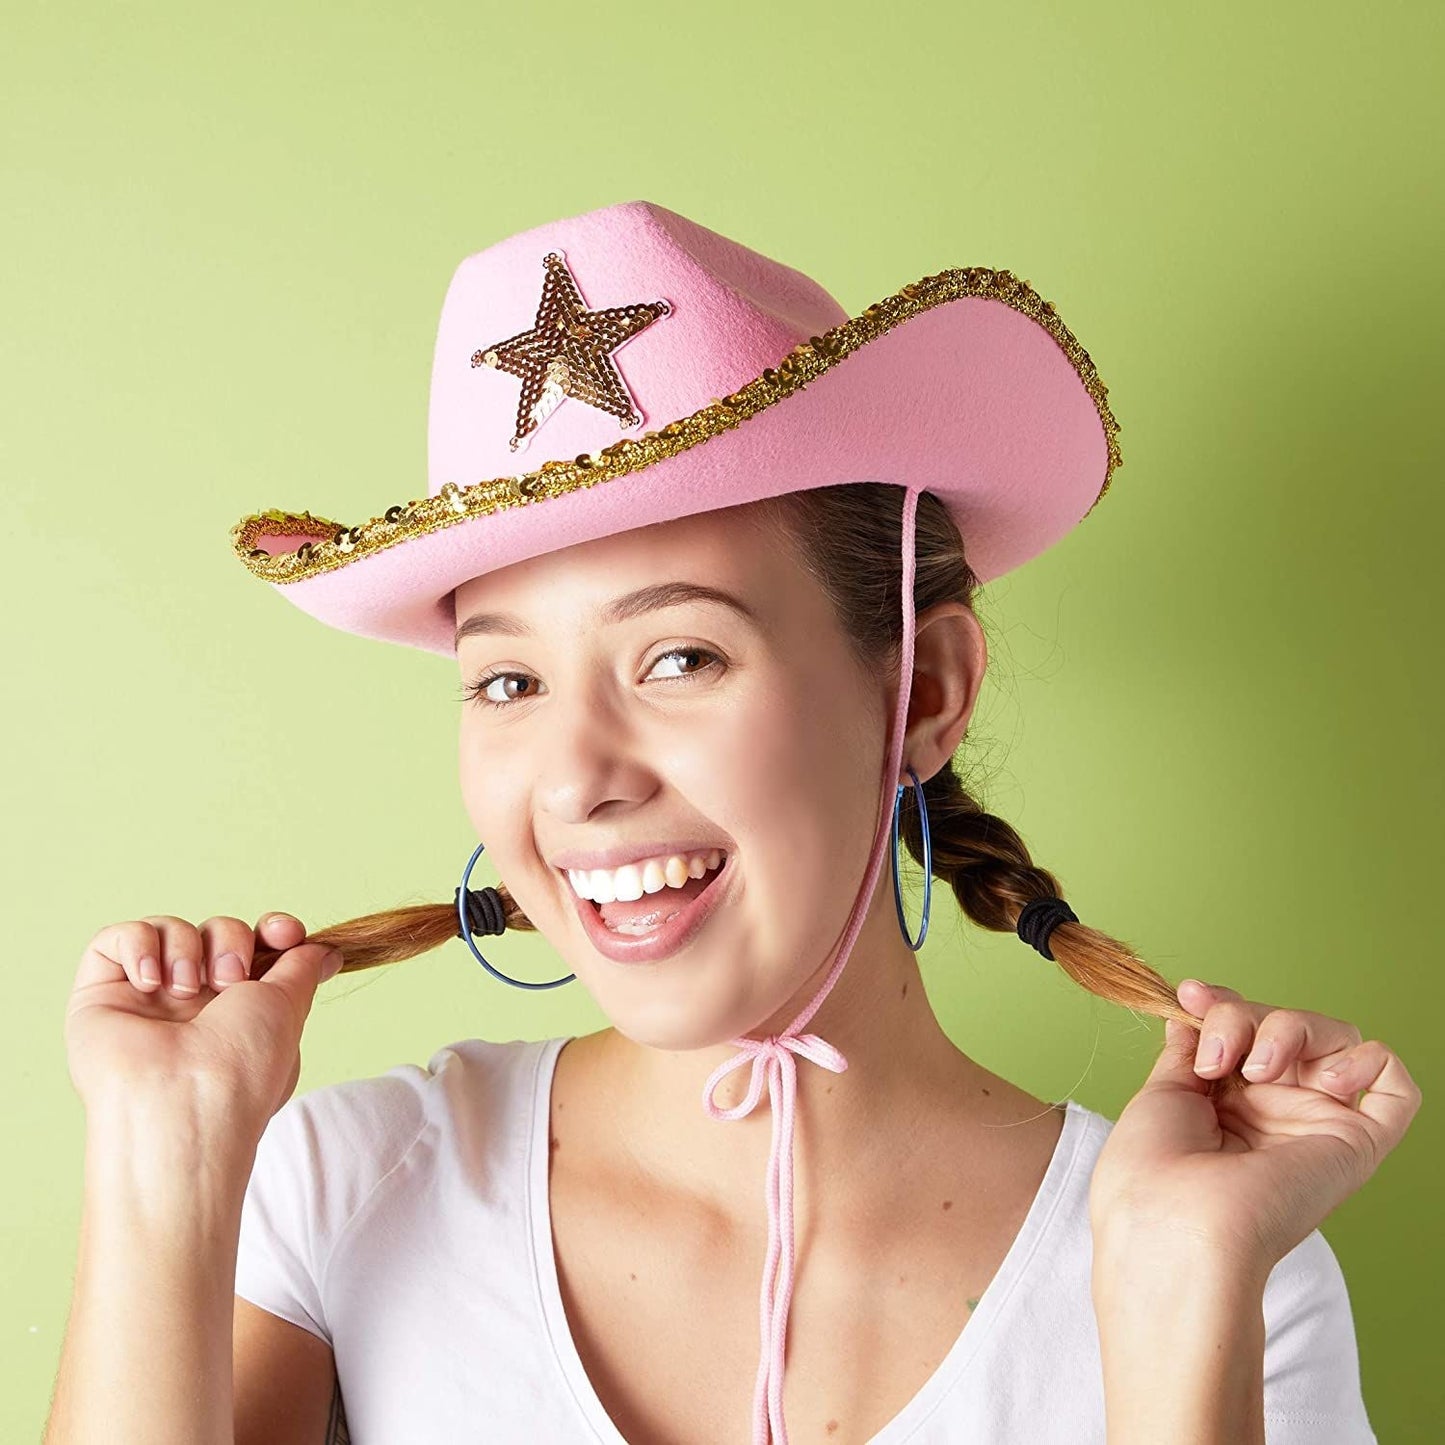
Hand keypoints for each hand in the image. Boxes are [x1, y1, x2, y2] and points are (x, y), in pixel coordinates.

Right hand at [64, 912, 344, 1139]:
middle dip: (231, 941)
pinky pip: (116, 937)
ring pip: (170, 929)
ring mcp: (146, 999)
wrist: (183, 1102)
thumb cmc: (243, 1065)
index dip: (271, 928)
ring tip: (185, 990)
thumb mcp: (289, 1007)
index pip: (254, 945)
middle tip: (229, 981)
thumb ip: (302, 969)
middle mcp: (192, 1002)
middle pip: (217, 930)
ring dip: (187, 947)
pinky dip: (138, 945)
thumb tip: (328, 952)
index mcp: (238, 1008)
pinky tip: (150, 981)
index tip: (285, 932)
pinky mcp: (100, 994)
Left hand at [1088, 979, 1421, 1275]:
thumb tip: (1195, 1008)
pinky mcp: (1355, 1145)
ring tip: (1254, 1070)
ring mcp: (1315, 1124)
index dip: (1223, 1002)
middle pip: (1286, 1022)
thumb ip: (1190, 1049)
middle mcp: (1276, 1111)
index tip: (1189, 996)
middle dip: (1243, 1015)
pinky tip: (1323, 1079)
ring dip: (1291, 1028)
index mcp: (1227, 1101)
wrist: (1171, 1226)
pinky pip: (1393, 1087)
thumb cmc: (1150, 1173)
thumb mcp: (1163, 1094)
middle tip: (1215, 1056)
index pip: (1247, 1026)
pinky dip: (1366, 1062)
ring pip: (1336, 1038)